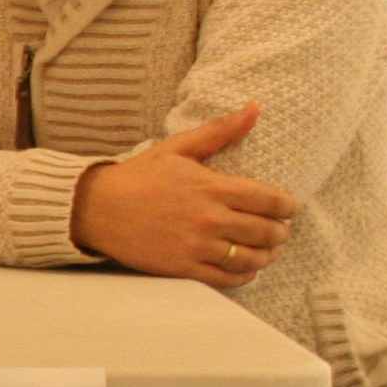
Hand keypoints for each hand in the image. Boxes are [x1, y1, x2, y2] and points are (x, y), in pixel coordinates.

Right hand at [69, 102, 299, 287]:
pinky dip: (244, 276)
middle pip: (266, 232)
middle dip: (281, 232)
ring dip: (267, 256)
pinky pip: (227, 278)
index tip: (291, 208)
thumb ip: (220, 131)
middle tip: (281, 231)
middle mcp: (209, 218)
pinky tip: (246, 268)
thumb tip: (255, 108)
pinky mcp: (183, 268)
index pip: (270, 201)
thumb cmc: (138, 176)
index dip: (288, 207)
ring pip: (251, 258)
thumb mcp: (178, 147)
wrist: (95, 208)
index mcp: (212, 187)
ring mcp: (197, 245)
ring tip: (268, 251)